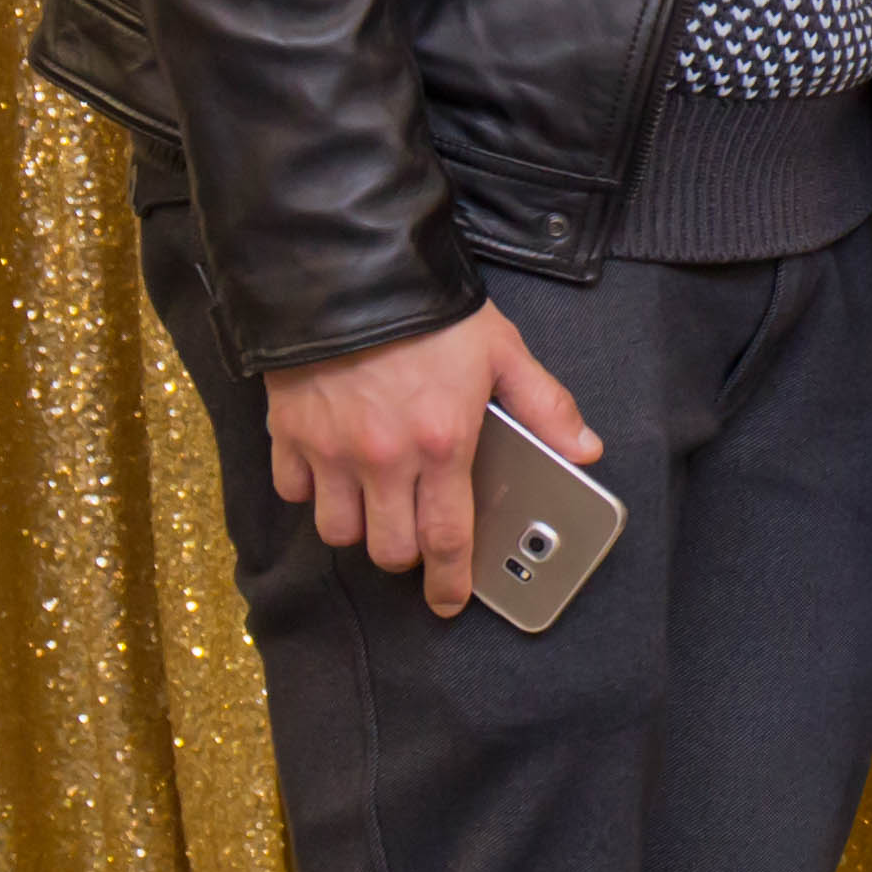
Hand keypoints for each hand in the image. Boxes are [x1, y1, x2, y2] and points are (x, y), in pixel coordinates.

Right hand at [265, 306, 597, 618]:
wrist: (351, 269)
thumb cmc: (430, 312)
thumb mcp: (503, 350)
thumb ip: (544, 405)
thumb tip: (584, 449)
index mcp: (441, 444)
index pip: (447, 539)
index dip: (450, 582)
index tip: (449, 602)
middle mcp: (383, 459)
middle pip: (387, 550)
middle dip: (404, 555)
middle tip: (415, 534)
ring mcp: (330, 450)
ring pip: (336, 530)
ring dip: (358, 526)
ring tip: (376, 501)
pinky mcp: (287, 433)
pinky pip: (292, 490)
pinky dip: (310, 490)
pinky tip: (330, 468)